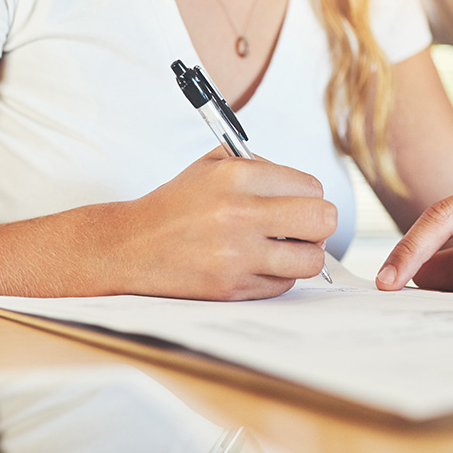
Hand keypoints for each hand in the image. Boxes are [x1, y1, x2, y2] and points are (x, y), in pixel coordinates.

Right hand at [107, 149, 336, 300]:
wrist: (131, 246)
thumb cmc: (178, 205)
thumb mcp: (213, 165)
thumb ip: (262, 165)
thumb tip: (308, 190)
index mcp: (237, 176)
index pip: (311, 187)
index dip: (308, 195)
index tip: (296, 201)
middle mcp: (239, 214)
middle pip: (322, 220)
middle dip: (318, 223)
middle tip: (302, 226)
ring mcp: (236, 255)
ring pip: (311, 259)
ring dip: (303, 254)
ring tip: (284, 247)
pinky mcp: (232, 288)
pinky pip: (284, 284)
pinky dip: (278, 275)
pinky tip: (257, 264)